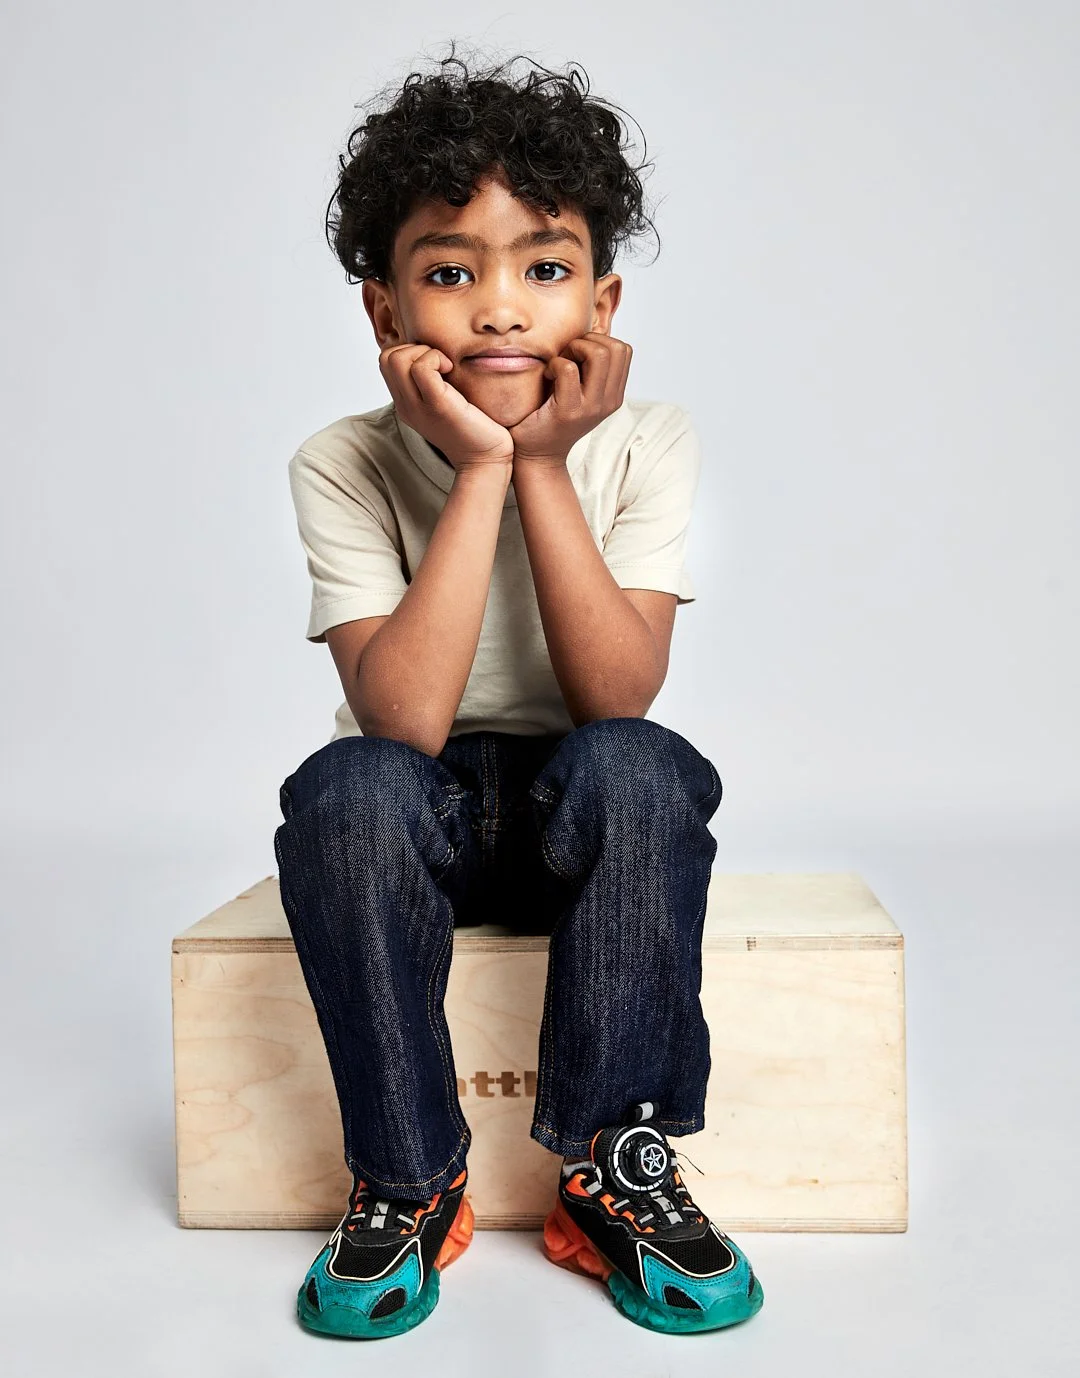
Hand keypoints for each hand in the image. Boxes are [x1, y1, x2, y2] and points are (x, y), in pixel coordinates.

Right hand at [379, 343, 513, 469]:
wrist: (486, 460)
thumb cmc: (474, 429)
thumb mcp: (446, 402)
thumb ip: (435, 383)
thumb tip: (438, 355)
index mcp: (406, 404)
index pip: (386, 362)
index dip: (408, 350)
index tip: (435, 363)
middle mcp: (406, 406)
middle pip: (386, 357)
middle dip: (413, 348)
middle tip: (440, 362)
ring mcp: (417, 406)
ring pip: (396, 359)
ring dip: (424, 352)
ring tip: (446, 366)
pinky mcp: (437, 405)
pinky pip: (420, 367)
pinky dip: (435, 358)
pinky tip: (451, 370)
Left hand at [508, 332, 631, 467]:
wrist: (537, 456)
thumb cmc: (552, 418)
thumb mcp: (581, 393)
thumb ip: (591, 370)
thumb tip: (589, 332)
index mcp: (614, 394)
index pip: (624, 349)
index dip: (599, 341)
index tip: (578, 356)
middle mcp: (609, 401)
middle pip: (616, 347)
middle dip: (587, 341)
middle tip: (567, 356)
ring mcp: (592, 407)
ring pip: (598, 353)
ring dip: (574, 348)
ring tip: (559, 363)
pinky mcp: (569, 411)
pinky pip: (568, 369)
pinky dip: (554, 364)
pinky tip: (546, 376)